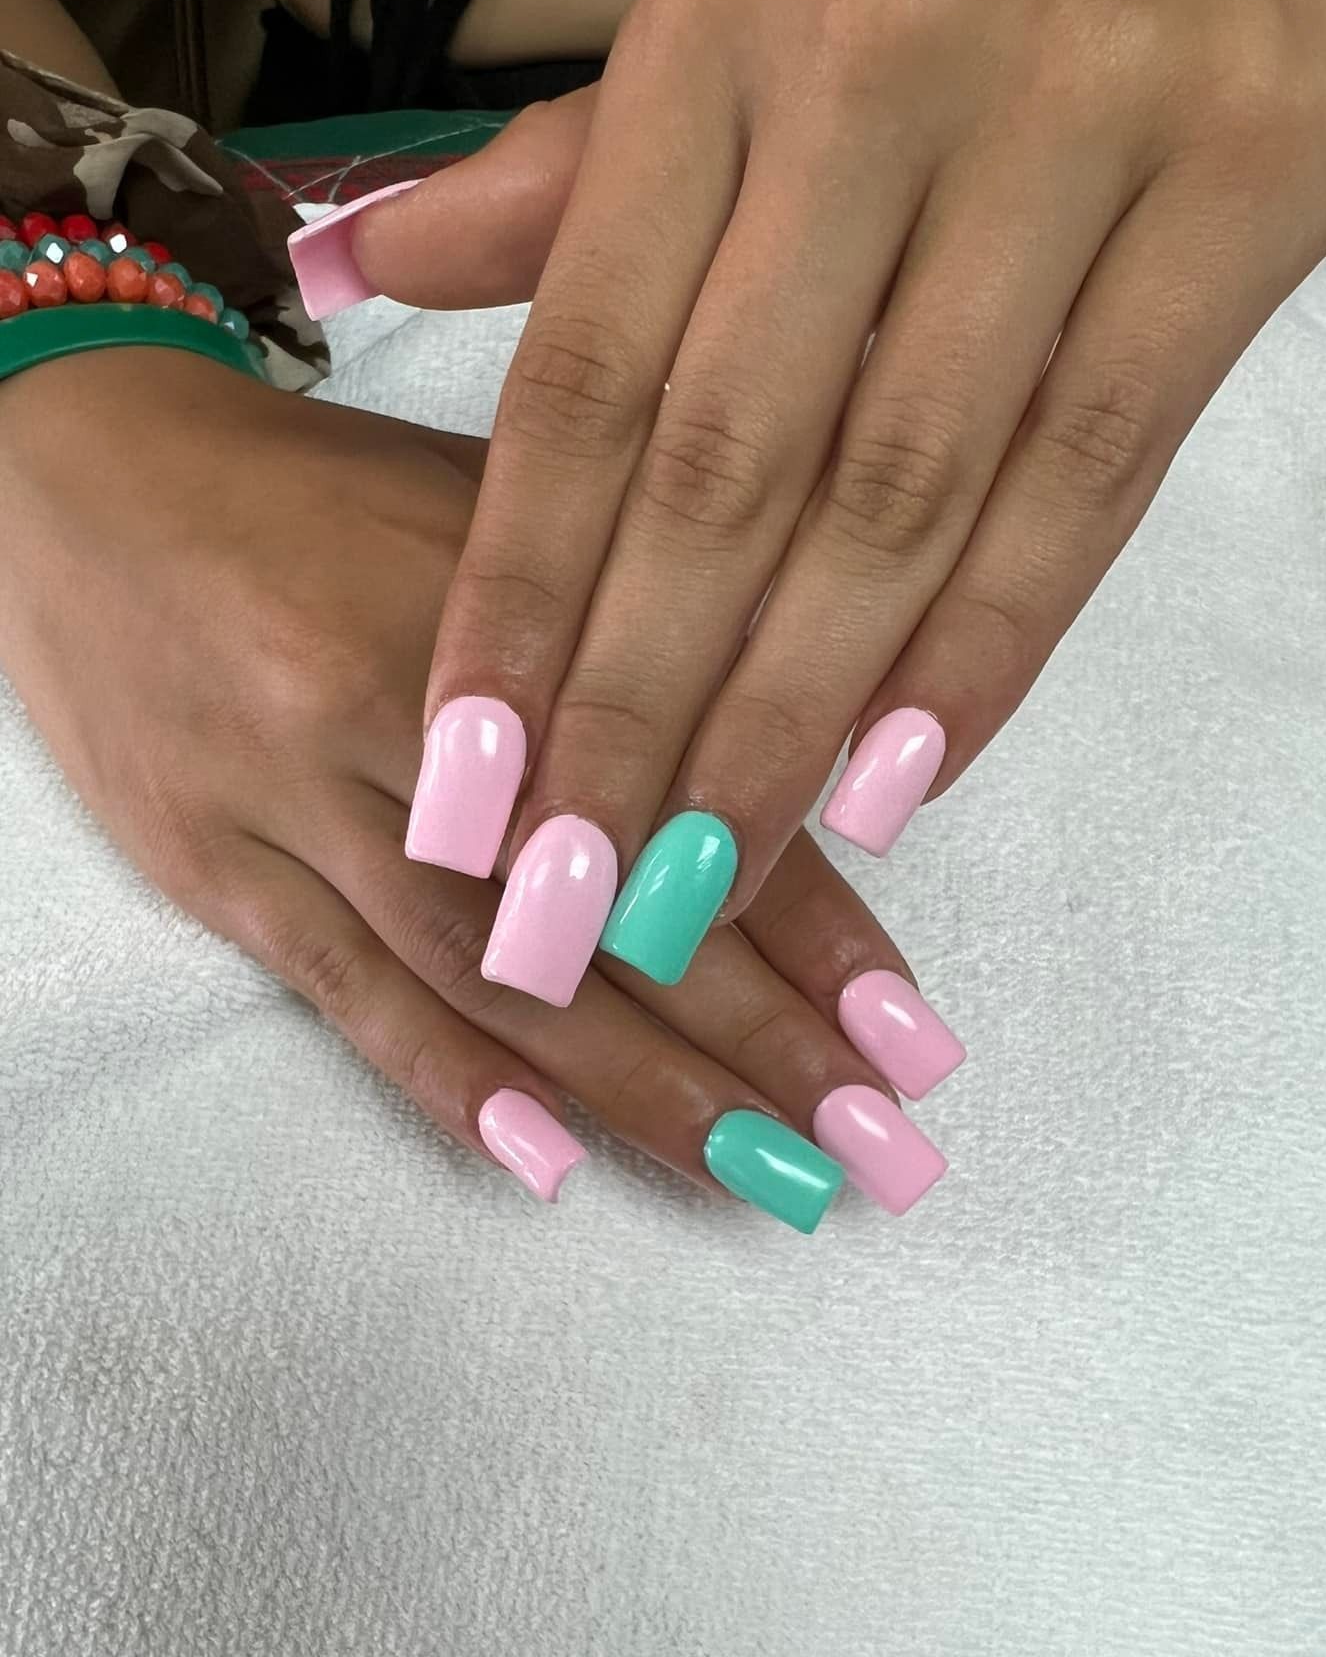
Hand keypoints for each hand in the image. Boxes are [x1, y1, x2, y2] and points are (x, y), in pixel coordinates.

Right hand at [0, 351, 960, 1227]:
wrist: (79, 478)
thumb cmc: (327, 494)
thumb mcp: (508, 508)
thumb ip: (645, 629)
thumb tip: (815, 773)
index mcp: (512, 602)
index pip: (694, 793)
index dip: (815, 926)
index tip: (911, 1035)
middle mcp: (409, 711)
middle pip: (603, 908)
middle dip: (756, 1044)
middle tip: (873, 1147)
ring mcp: (293, 797)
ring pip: (485, 972)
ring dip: (633, 1091)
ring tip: (757, 1178)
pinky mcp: (213, 864)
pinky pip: (340, 994)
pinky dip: (445, 1082)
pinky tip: (551, 1160)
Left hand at [358, 0, 1325, 988]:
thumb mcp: (741, 13)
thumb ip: (574, 175)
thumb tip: (373, 267)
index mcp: (722, 37)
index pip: (588, 379)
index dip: (518, 601)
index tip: (467, 784)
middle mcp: (873, 79)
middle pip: (727, 470)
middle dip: (637, 710)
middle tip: (574, 897)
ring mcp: (1066, 133)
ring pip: (901, 492)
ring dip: (793, 715)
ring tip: (712, 876)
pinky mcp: (1240, 188)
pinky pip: (1092, 467)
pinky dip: (995, 641)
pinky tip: (902, 776)